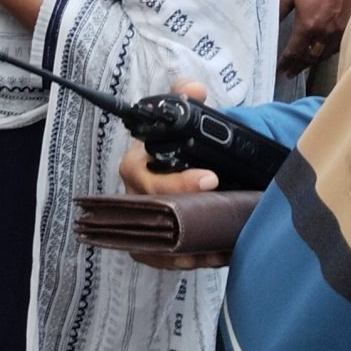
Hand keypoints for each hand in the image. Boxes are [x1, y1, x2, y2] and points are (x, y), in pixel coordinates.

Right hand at [119, 93, 231, 270]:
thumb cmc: (174, 144)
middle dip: (184, 220)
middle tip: (217, 217)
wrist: (174, 168)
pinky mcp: (147, 243)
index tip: (211, 178)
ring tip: (218, 245)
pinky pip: (160, 258)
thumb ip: (186, 97)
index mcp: (136, 162)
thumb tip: (195, 88)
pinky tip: (212, 258)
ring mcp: (138, 220)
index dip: (178, 180)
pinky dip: (184, 262)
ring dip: (185, 248)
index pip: (147, 174)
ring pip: (155, 243)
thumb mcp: (180, 116)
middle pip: (151, 215)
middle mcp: (132, 194)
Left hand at [278, 0, 350, 74]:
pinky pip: (334, 47)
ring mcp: (337, 31)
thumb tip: (269, 24)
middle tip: (289, 73)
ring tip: (302, 67)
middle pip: (309, 57)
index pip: (295, 50)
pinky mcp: (346, 26)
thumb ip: (279, 11)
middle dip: (298, 66)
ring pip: (323, 54)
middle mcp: (323, 32)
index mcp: (308, 25)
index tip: (280, 68)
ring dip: (311, 63)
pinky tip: (319, 54)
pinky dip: (324, 54)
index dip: (287, 61)